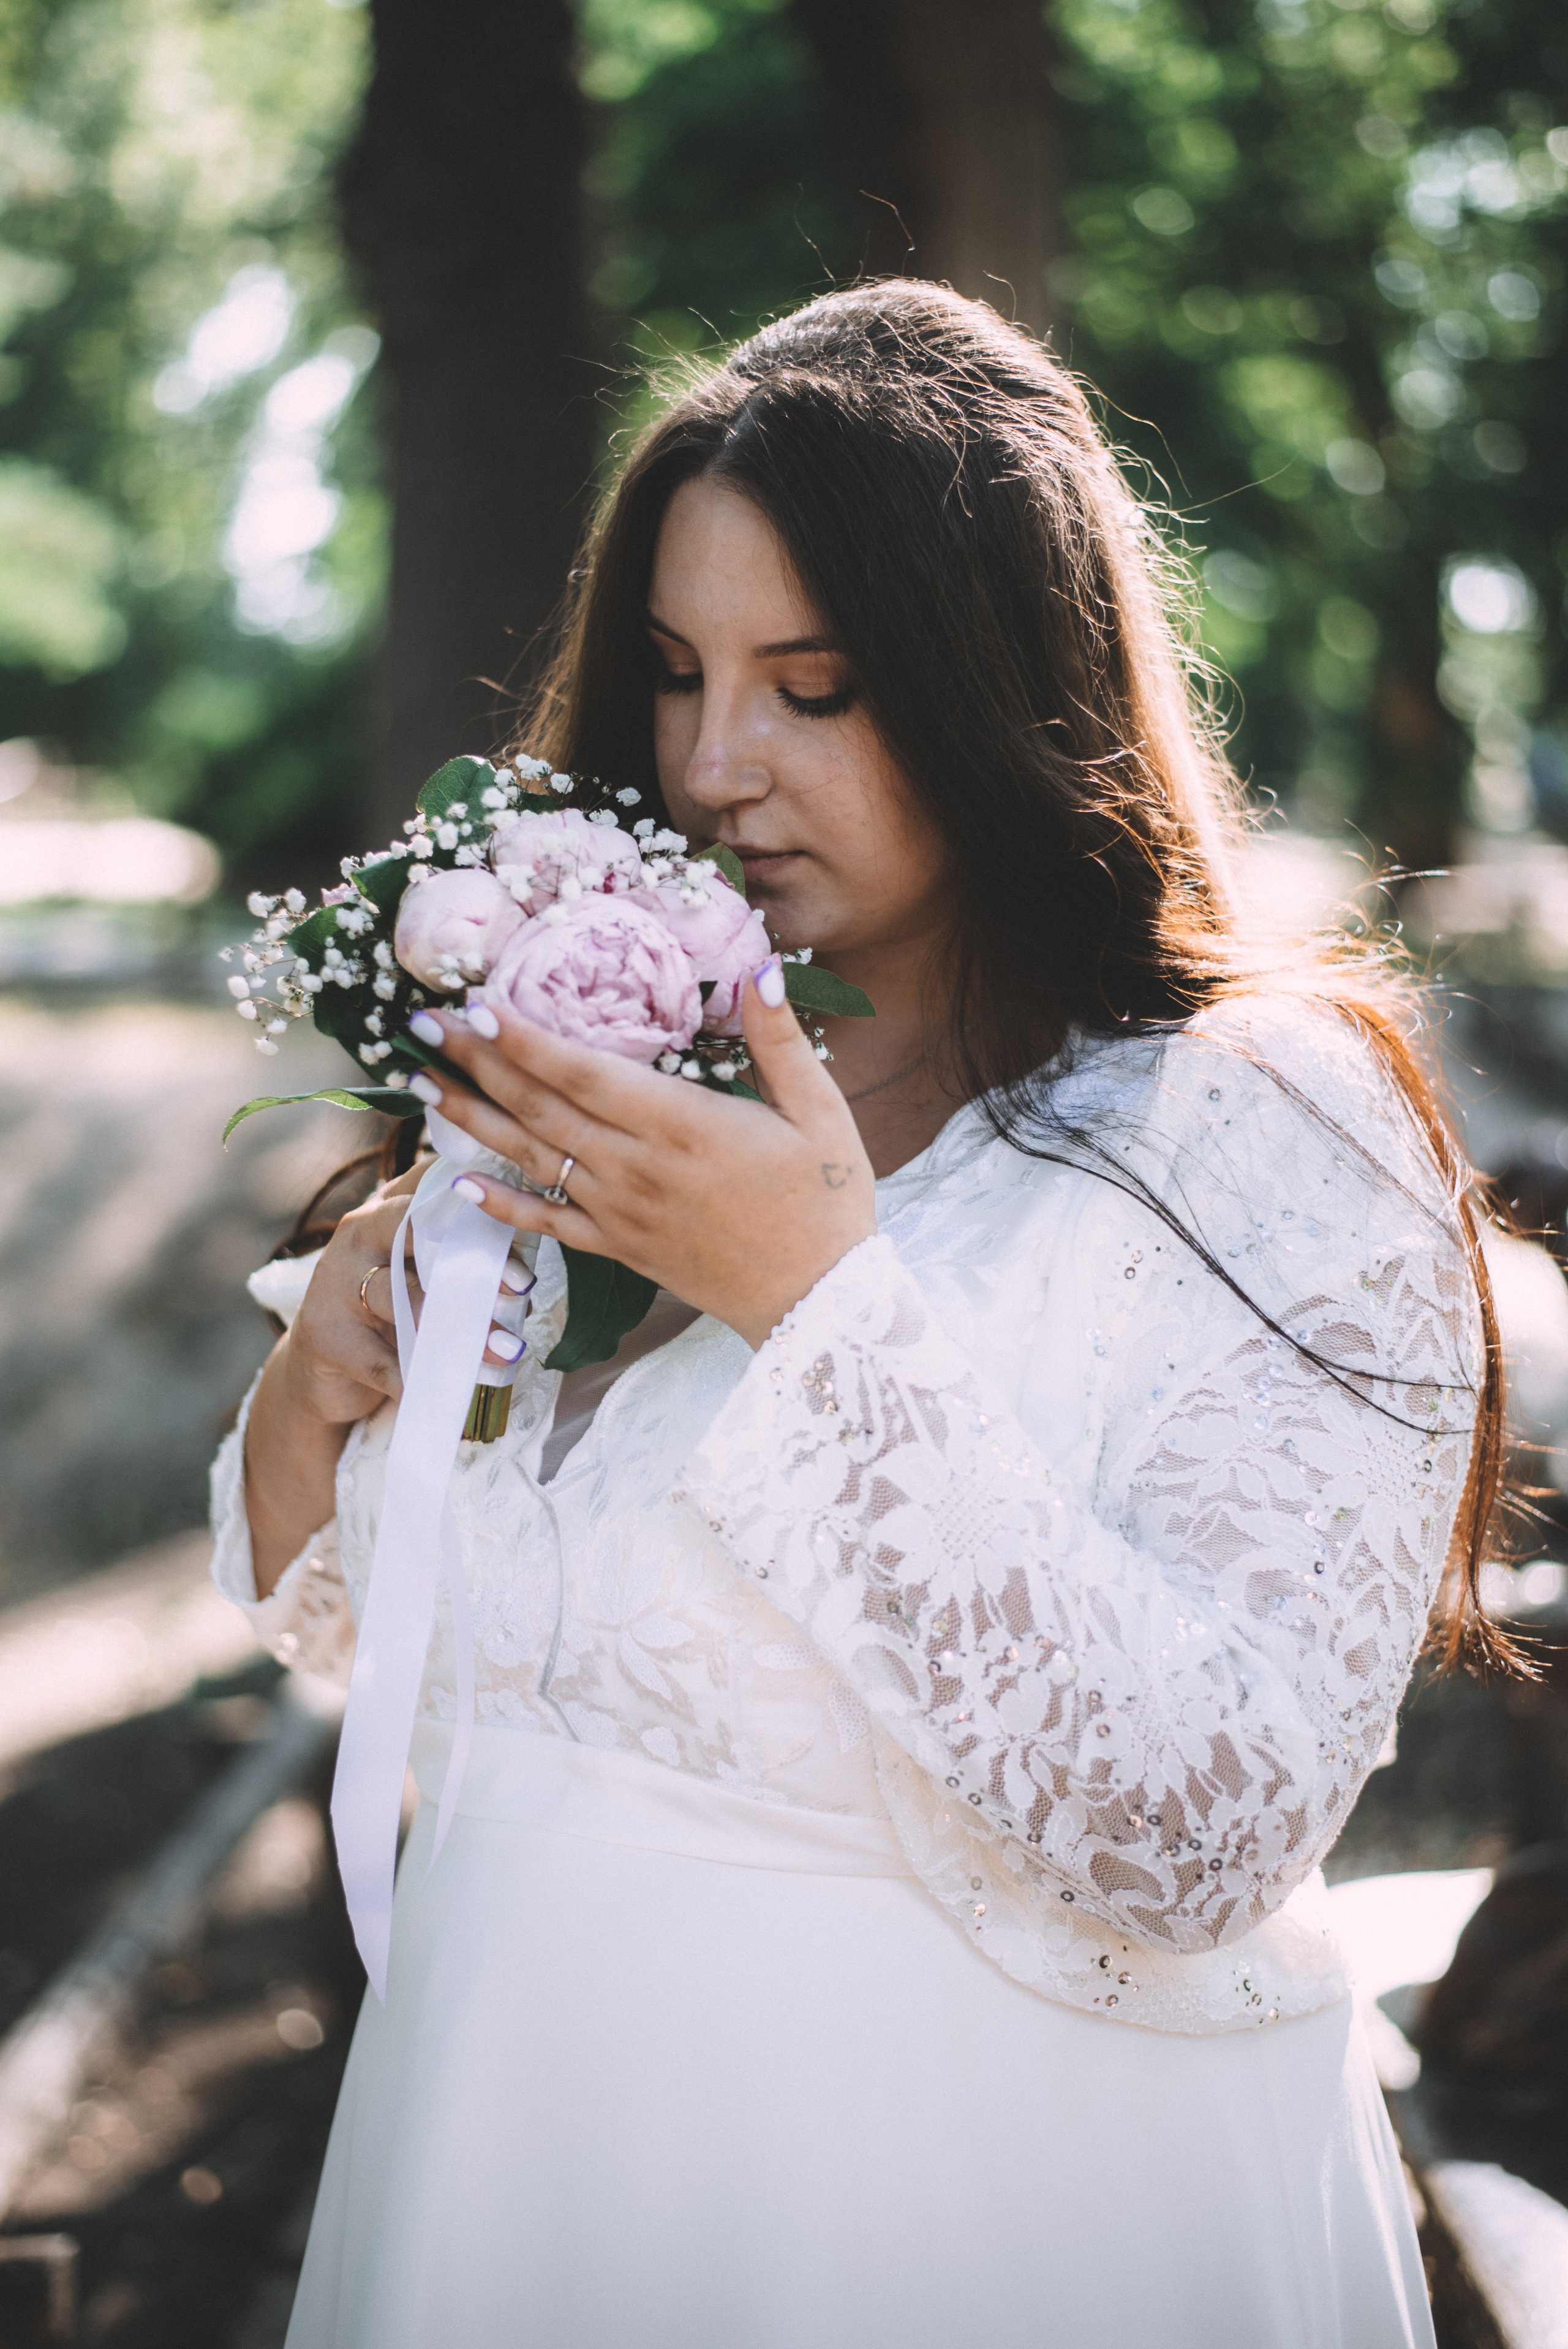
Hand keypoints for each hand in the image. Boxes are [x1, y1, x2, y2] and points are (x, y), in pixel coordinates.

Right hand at [276, 1163, 531, 1432]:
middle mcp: (357, 1235)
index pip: (430, 1187)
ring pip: (404, 1301)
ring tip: (506, 1350)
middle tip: (523, 1285)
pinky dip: (423, 1378)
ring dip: (459, 1329)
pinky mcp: (327, 1338)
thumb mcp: (416, 1268)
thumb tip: (526, 1257)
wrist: (322, 1365)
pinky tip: (459, 1389)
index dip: (478, 1201)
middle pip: (417, 1236)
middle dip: (474, 1260)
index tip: (522, 1217)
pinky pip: (384, 1362)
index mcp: (385, 1208)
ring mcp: (336, 1285)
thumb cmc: (388, 1307)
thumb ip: (456, 1250)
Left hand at [407, 971, 877, 1348]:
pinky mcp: (621, 1250)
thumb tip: (762, 967)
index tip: (477, 1006)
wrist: (820, 1304)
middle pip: (541, 1109)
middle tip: (420, 1024)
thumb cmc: (827, 1201)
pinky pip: (550, 1224)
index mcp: (682, 1128)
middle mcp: (638, 1170)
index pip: (586, 1075)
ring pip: (531, 1159)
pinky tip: (458, 1184)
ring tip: (417, 1084)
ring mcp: (622, 1214)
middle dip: (476, 1064)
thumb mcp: (821, 1113)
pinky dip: (502, 1205)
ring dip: (470, 1121)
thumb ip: (780, 1041)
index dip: (527, 1041)